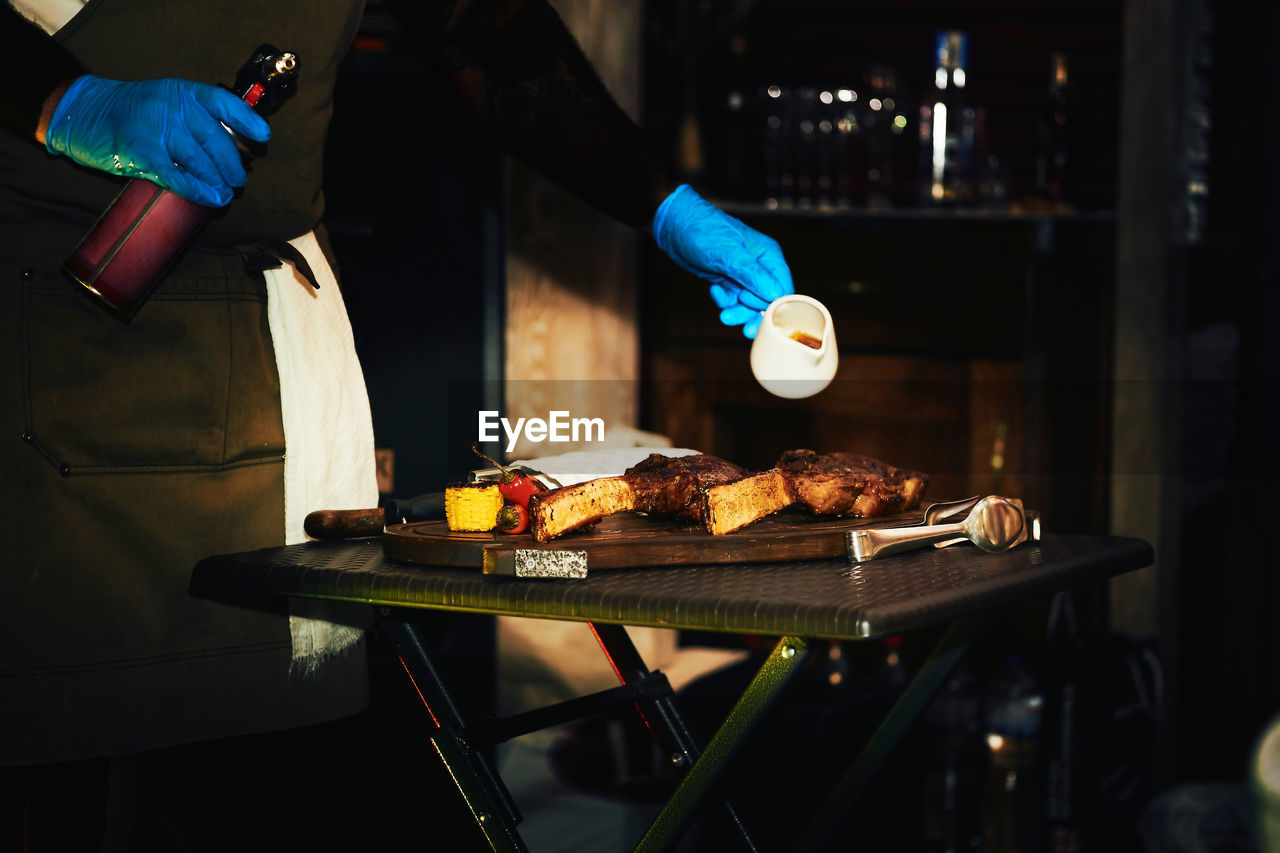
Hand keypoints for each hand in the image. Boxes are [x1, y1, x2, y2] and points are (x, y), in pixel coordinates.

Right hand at [44, 75, 270, 206]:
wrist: (83, 112)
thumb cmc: (133, 112)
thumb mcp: (168, 101)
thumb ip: (197, 117)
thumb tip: (234, 146)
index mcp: (183, 91)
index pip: (224, 103)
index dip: (247, 121)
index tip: (263, 138)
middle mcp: (173, 106)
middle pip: (217, 140)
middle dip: (232, 165)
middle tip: (238, 180)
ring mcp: (157, 129)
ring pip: (201, 162)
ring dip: (218, 182)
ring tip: (225, 193)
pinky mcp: (142, 154)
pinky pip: (178, 178)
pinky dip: (197, 191)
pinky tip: (209, 198)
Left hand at [652, 184, 793, 337]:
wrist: (675, 227)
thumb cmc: (704, 231)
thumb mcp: (729, 254)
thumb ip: (753, 275)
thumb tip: (775, 294)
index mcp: (767, 255)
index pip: (782, 287)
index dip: (772, 304)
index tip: (757, 312)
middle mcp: (759, 267)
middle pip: (766, 301)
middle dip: (751, 312)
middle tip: (737, 320)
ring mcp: (743, 275)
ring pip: (748, 305)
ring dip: (737, 312)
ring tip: (725, 316)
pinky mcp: (728, 281)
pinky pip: (732, 301)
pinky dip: (724, 301)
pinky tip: (714, 290)